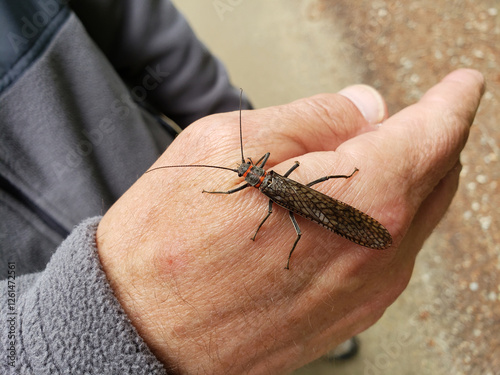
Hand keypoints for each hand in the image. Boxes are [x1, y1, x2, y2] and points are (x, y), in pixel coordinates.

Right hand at [96, 69, 483, 373]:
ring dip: (411, 180)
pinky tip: (356, 210)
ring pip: (418, 219)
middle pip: (437, 177)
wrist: (143, 329)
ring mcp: (366, 291)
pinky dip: (387, 221)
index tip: (460, 87)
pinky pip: (390, 256)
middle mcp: (376, 250)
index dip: (452, 101)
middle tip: (419, 116)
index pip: (436, 133)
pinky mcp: (347, 317)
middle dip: (434, 138)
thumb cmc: (172, 239)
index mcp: (358, 196)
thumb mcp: (233, 141)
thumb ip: (313, 117)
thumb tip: (365, 109)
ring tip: (383, 157)